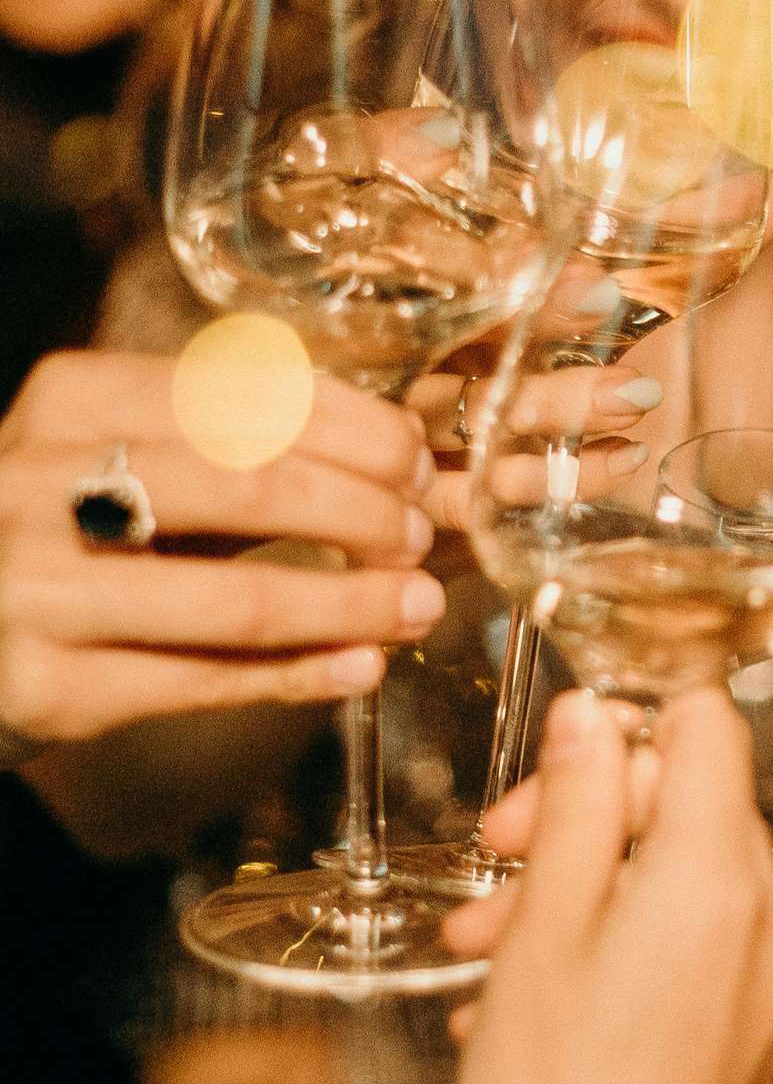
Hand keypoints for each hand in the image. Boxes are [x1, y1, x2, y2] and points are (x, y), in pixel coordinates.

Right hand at [0, 349, 443, 749]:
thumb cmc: (60, 535)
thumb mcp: (120, 461)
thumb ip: (232, 449)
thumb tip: (392, 451)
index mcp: (72, 401)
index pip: (245, 397)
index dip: (353, 429)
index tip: (416, 459)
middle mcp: (43, 484)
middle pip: (252, 488)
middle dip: (364, 512)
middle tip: (422, 533)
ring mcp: (36, 590)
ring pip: (238, 601)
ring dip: (352, 606)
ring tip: (419, 606)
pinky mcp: (48, 686)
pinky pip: (205, 681)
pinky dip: (301, 675)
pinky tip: (362, 667)